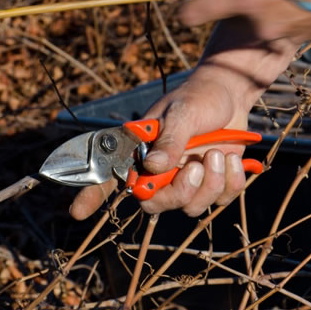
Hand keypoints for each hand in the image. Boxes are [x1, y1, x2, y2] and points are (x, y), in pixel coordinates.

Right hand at [69, 28, 296, 219]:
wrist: (232, 97)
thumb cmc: (199, 98)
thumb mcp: (184, 112)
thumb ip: (170, 139)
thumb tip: (153, 167)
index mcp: (142, 151)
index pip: (111, 177)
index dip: (92, 196)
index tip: (77, 212)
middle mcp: (160, 172)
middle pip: (156, 205)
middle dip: (180, 191)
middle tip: (196, 165)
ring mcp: (186, 182)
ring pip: (191, 207)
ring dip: (211, 182)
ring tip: (218, 154)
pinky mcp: (212, 186)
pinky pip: (219, 201)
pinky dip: (231, 182)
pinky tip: (233, 160)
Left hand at [179, 0, 310, 44]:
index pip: (198, 12)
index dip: (188, 10)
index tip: (183, 11)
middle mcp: (260, 25)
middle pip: (237, 18)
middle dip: (242, 1)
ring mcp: (284, 36)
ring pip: (264, 24)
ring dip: (269, 9)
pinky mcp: (307, 39)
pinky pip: (289, 27)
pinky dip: (292, 15)